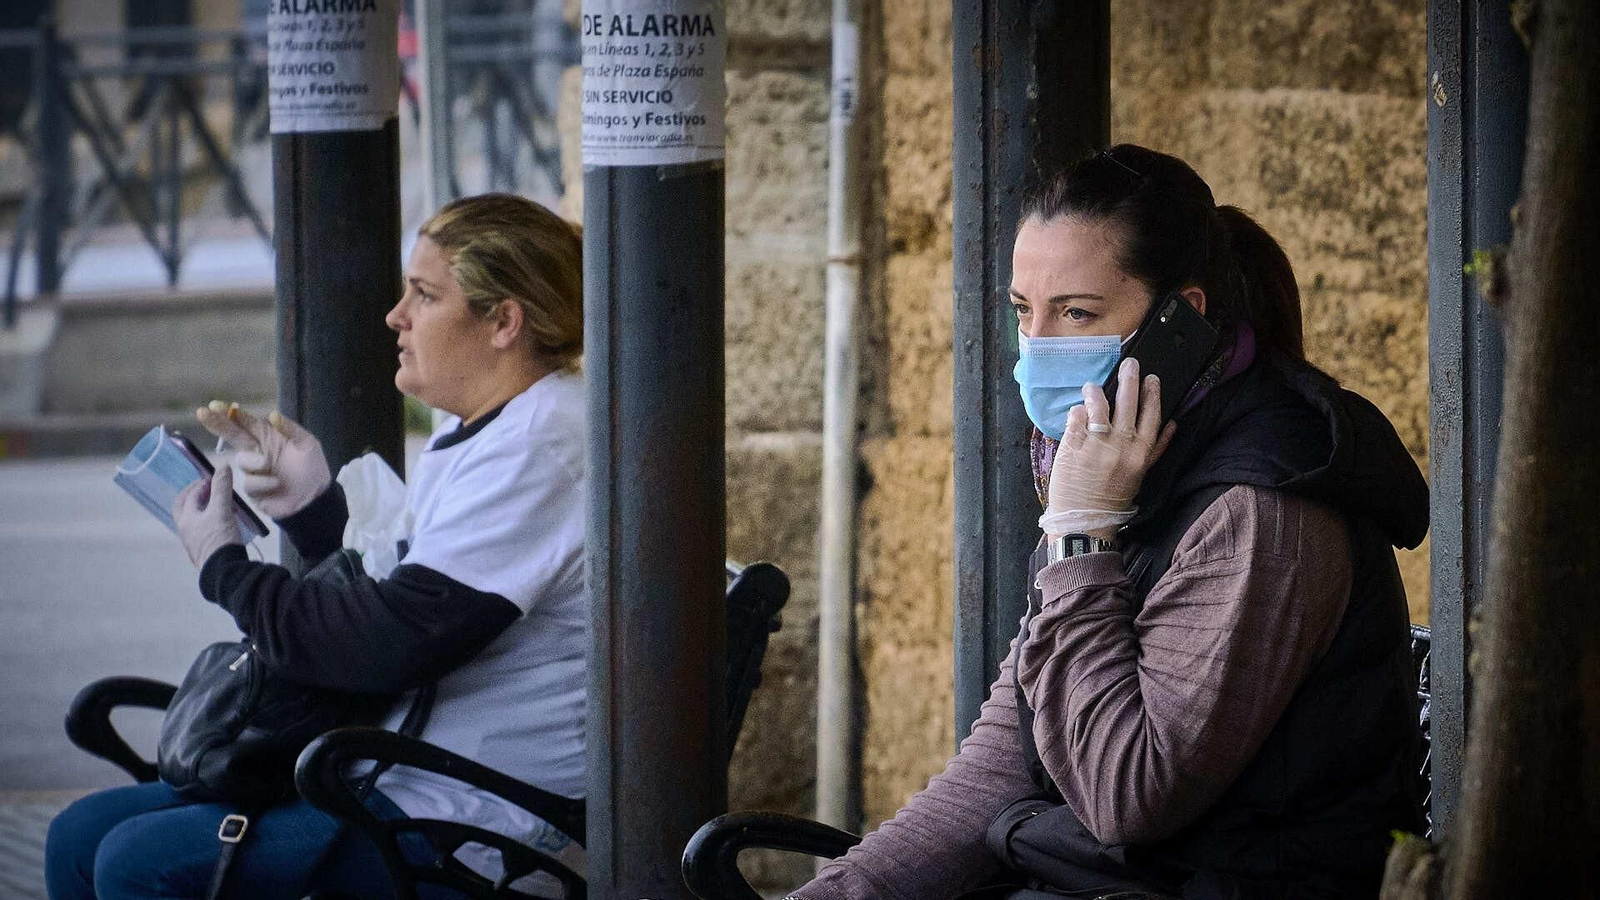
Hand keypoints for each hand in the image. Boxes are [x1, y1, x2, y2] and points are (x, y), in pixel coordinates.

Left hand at [173, 465, 242, 567]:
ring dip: (206, 509)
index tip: (214, 479)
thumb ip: (222, 488)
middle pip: (185, 508)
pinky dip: (212, 522)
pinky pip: (204, 531)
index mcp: (186, 519)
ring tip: (222, 505)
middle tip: (210, 490)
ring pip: (196, 520)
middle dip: (196, 496)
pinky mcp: (205, 552)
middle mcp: (186, 531)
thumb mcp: (222, 510)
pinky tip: (225, 523)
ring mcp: (194, 543)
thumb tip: (223, 466)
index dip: (201, 484)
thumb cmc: (219, 539)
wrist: (225, 572)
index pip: (189, 496)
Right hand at [195, 402, 330, 518]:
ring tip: (271, 467)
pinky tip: (276, 484)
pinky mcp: (252, 489)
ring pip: (242, 461)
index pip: (247, 422)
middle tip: (201, 412)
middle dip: (217, 423)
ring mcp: (253, 470)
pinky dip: (263, 482)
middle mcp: (258, 451)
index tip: (215, 405)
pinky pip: (249, 482)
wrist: (314, 500)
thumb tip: (272, 415)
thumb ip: (291, 429)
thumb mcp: (308, 445)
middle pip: (233, 435)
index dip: (231, 414)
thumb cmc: (313, 470)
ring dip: (256, 463)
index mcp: (270, 438)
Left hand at [1046, 357, 1175, 535]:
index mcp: (1141, 454)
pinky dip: (1078, 411)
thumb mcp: (1140, 475)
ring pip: (1099, 407)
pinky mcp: (1073, 449)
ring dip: (1097, 391)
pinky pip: (1076, 420)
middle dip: (1130, 380)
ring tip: (1093, 385)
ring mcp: (1096, 447)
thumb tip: (1172, 424)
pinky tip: (1078, 407)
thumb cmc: (1113, 498)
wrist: (1085, 522)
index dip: (1153, 395)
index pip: (1152, 416)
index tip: (1152, 378)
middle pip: (1128, 405)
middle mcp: (1121, 447)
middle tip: (1130, 363)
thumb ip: (1155, 449)